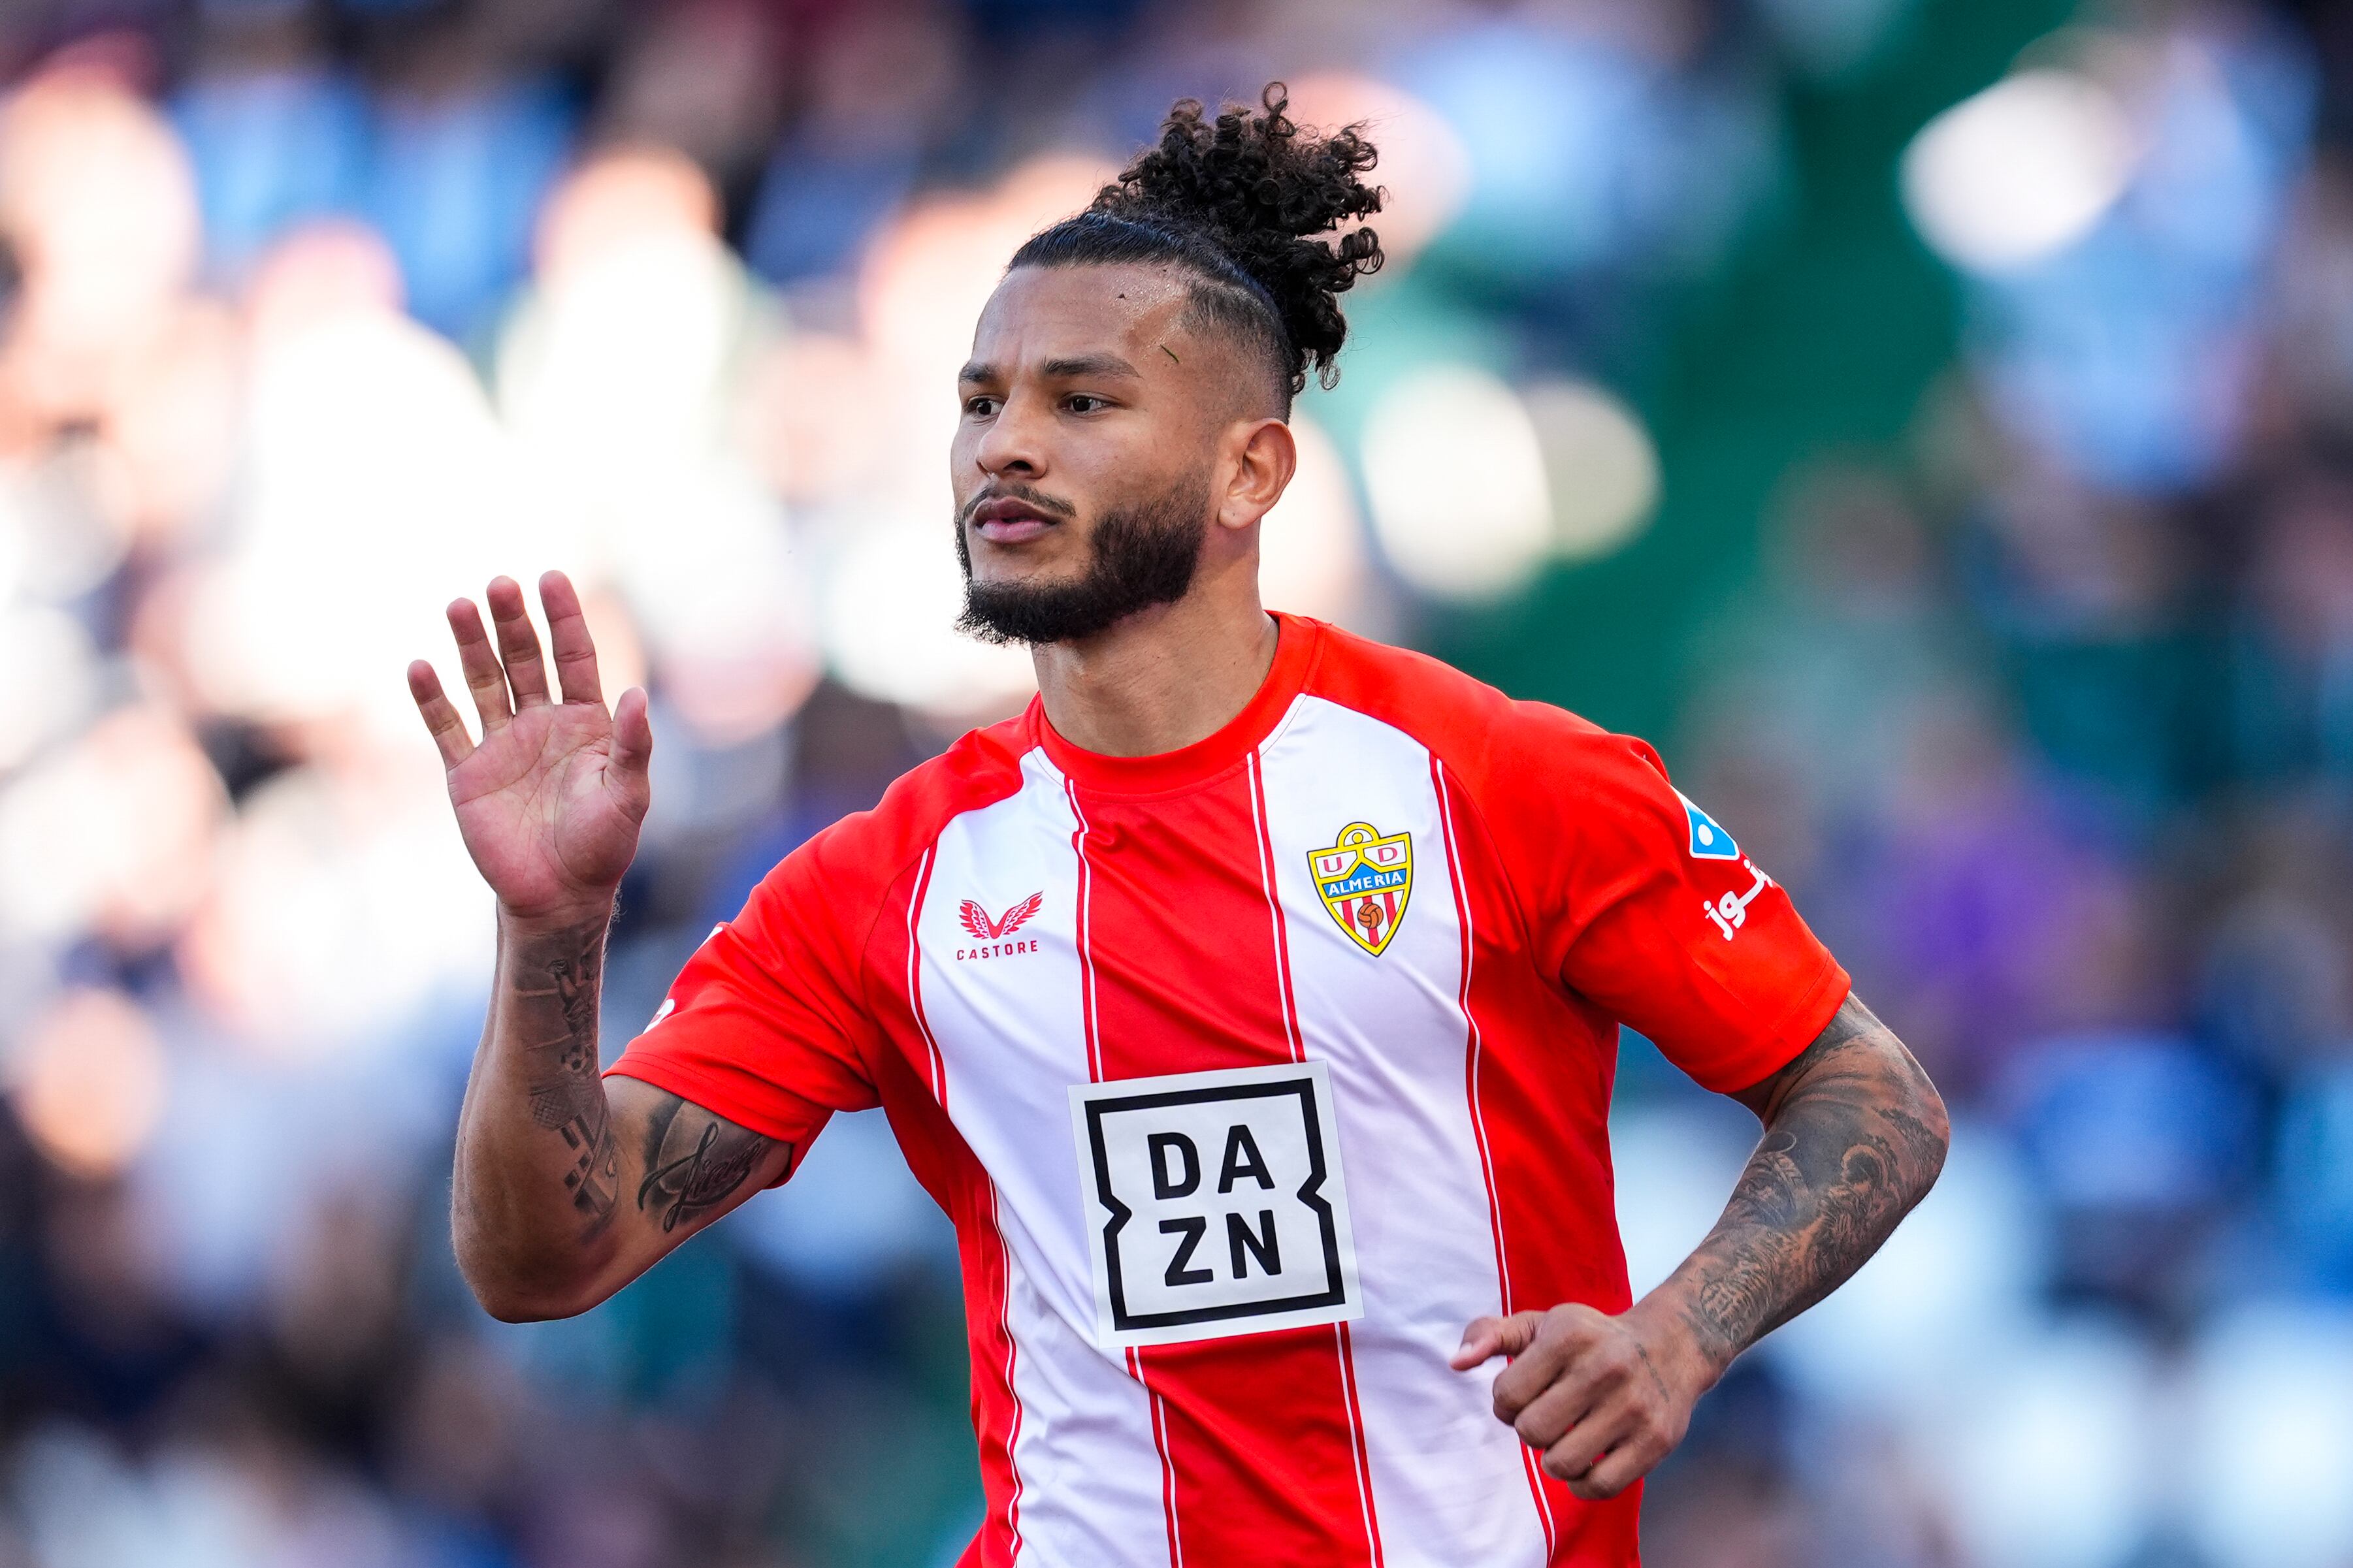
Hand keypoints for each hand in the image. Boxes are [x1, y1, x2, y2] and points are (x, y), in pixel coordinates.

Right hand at [408, 571, 651, 924]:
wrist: (559, 896)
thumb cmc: (603, 846)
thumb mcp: (628, 796)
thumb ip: (633, 746)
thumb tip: (639, 694)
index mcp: (585, 722)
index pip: (573, 657)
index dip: (563, 619)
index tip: (551, 578)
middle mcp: (541, 724)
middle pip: (523, 660)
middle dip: (512, 623)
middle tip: (500, 584)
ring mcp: (502, 745)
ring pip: (483, 683)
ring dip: (470, 645)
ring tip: (459, 606)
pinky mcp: (467, 774)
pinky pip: (447, 728)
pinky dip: (432, 699)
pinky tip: (420, 667)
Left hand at [1450, 1301, 1711, 1500]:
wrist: (1670, 1346)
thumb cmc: (1590, 1338)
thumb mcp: (1541, 1324)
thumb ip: (1490, 1334)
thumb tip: (1455, 1363)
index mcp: (1569, 1335)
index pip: (1506, 1396)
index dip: (1506, 1403)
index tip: (1525, 1394)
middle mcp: (1604, 1368)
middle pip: (1531, 1433)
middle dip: (1529, 1429)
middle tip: (1547, 1415)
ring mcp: (1633, 1407)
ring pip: (1561, 1463)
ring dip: (1554, 1458)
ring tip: (1566, 1436)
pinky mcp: (1655, 1442)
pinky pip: (1599, 1487)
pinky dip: (1582, 1482)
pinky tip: (1587, 1458)